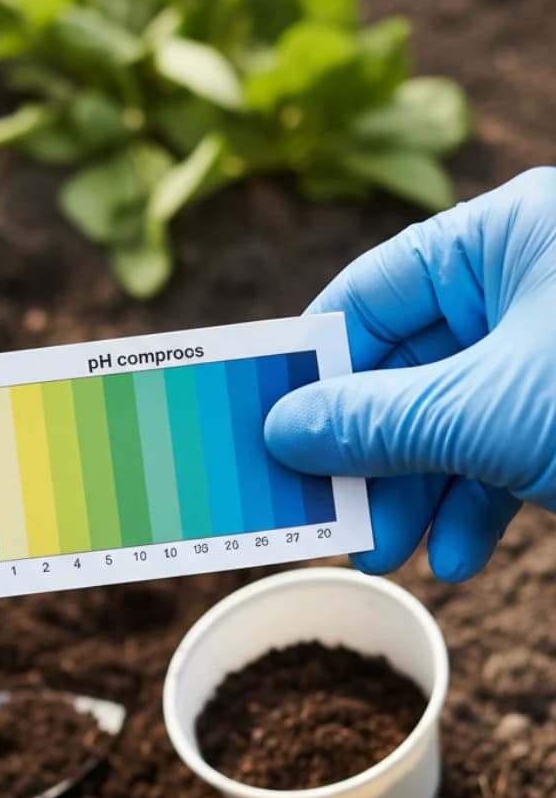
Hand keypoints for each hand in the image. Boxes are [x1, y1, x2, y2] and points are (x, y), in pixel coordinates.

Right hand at [264, 167, 555, 581]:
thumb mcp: (486, 411)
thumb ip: (374, 420)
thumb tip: (282, 430)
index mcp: (503, 239)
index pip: (369, 295)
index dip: (312, 369)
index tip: (269, 433)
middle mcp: (526, 282)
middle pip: (404, 368)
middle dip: (367, 455)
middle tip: (329, 518)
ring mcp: (554, 348)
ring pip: (450, 418)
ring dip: (414, 494)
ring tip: (389, 557)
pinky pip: (502, 448)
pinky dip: (475, 504)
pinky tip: (460, 558)